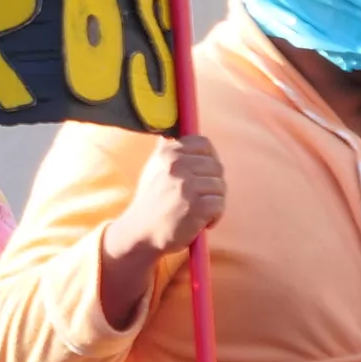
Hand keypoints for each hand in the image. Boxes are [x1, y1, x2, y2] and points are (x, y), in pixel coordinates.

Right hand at [109, 132, 226, 257]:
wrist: (140, 234)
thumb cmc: (151, 202)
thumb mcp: (153, 169)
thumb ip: (167, 149)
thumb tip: (175, 128)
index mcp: (168, 153)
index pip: (204, 144)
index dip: (210, 158)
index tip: (205, 173)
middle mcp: (177, 166)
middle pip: (216, 166)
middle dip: (213, 183)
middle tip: (202, 198)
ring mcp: (188, 186)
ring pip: (220, 186)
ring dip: (215, 201)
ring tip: (200, 212)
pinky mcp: (197, 207)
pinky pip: (220, 204)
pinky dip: (216, 216)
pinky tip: (203, 223)